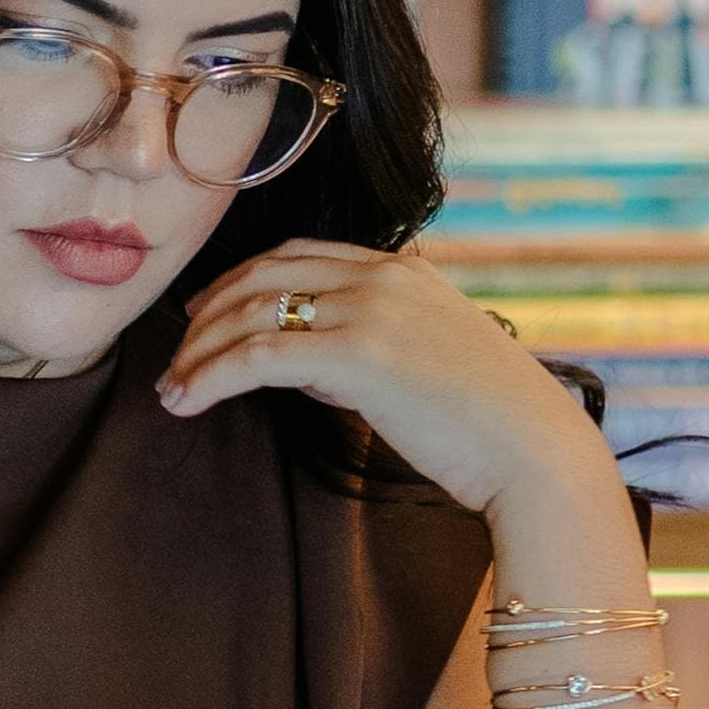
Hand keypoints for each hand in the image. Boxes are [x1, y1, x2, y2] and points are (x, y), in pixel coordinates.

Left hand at [157, 238, 617, 530]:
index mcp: (401, 270)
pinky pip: (260, 356)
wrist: (536, 453)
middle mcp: (382, 276)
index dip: (241, 282)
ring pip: (252, 313)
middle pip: (264, 274)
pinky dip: (212, 376)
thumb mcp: (428, 360)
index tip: (207, 317)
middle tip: (178, 354)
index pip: (298, 255)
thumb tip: (303, 360)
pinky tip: (188, 399)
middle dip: (208, 314)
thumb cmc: (489, 424)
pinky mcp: (359, 355)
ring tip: (172, 388)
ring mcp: (371, 310)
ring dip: (199, 351)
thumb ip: (367, 345)